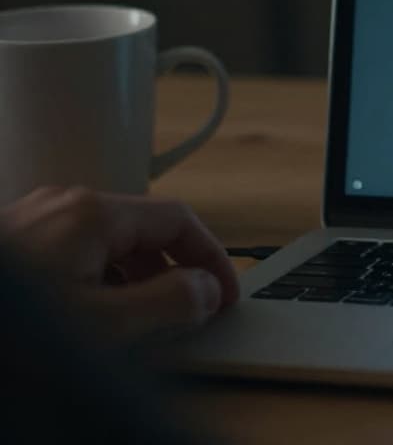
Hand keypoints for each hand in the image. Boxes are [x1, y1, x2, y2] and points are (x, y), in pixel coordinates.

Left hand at [0, 186, 239, 339]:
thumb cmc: (11, 331)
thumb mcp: (106, 327)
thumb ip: (170, 304)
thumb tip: (205, 291)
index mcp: (92, 213)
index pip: (181, 219)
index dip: (214, 259)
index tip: (226, 296)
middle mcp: (61, 205)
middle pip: (142, 228)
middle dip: (173, 272)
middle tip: (186, 316)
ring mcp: (29, 221)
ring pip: (104, 243)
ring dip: (132, 280)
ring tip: (132, 327)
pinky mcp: (9, 245)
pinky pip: (69, 254)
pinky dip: (94, 283)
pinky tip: (81, 321)